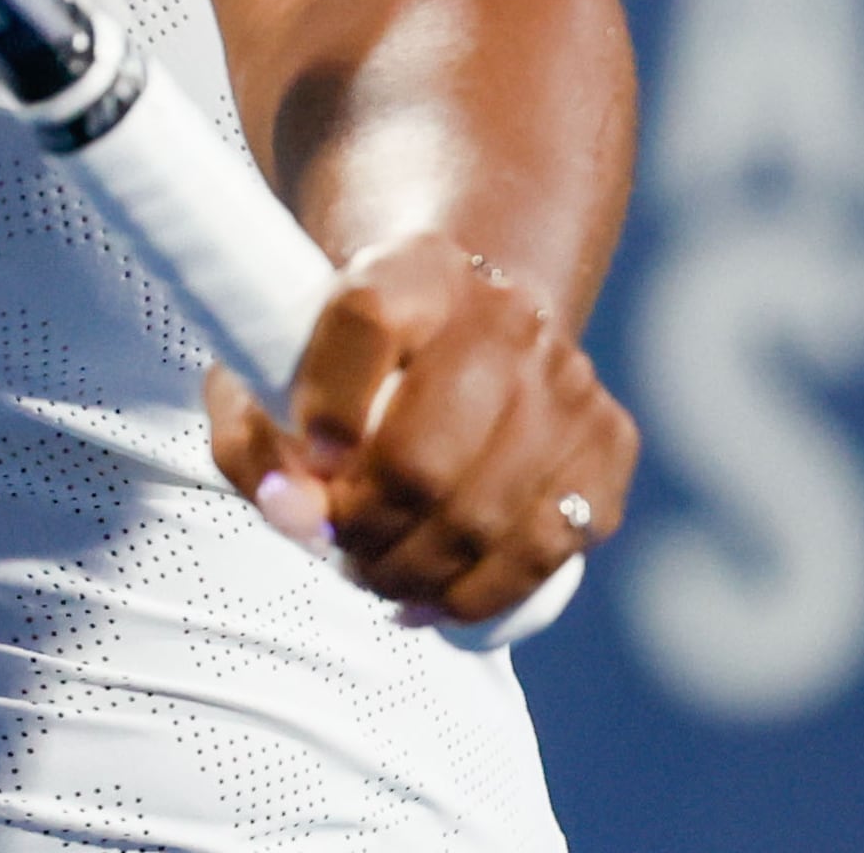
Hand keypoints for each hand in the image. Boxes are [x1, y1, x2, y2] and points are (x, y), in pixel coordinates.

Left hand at [204, 234, 637, 627]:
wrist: (469, 333)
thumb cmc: (353, 372)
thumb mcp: (276, 379)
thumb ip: (256, 444)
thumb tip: (293, 512)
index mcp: (412, 270)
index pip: (367, 321)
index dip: (327, 405)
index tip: (307, 463)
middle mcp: (501, 313)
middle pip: (420, 456)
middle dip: (363, 530)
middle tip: (342, 544)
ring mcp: (566, 376)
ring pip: (479, 519)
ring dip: (410, 574)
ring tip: (379, 572)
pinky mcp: (607, 440)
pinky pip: (544, 550)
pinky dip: (479, 594)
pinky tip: (438, 595)